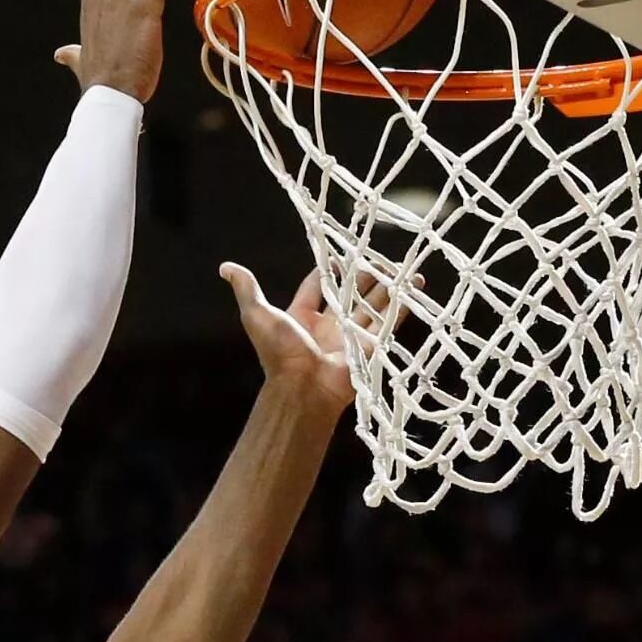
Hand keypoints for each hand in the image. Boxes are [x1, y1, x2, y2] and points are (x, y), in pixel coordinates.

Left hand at [219, 262, 414, 412]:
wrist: (303, 389)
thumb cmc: (278, 353)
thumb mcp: (258, 315)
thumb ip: (247, 290)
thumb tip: (226, 267)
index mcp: (303, 315)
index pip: (319, 284)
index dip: (331, 268)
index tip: (345, 253)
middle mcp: (328, 325)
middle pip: (352, 293)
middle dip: (368, 276)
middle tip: (383, 259)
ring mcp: (350, 337)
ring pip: (374, 306)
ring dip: (391, 289)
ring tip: (408, 271)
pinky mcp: (368, 349)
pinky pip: (388, 325)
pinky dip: (402, 308)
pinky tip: (415, 291)